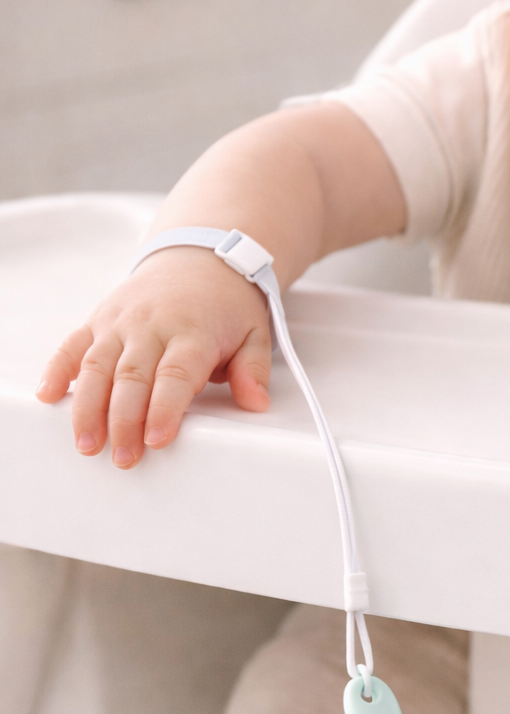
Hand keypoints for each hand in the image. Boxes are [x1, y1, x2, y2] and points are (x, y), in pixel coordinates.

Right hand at [35, 247, 272, 466]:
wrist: (200, 256)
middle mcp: (151, 326)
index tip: (157, 439)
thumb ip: (254, 369)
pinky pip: (73, 345)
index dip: (165, 409)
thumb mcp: (255, 333)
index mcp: (192, 332)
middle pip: (132, 377)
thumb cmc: (227, 303)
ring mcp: (121, 322)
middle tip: (124, 457)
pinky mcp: (99, 319)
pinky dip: (57, 370)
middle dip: (124, 421)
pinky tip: (49, 396)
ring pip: (97, 366)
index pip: (175, 375)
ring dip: (88, 408)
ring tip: (87, 443)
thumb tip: (256, 401)